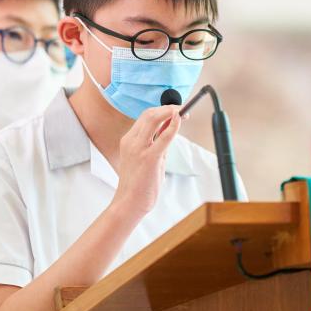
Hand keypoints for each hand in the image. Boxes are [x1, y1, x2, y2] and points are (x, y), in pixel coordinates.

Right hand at [112, 104, 180, 219]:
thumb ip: (157, 143)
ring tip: (182, 113)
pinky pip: (164, 136)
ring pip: (154, 119)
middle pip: (149, 114)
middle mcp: (131, 142)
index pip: (145, 117)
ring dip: (170, 112)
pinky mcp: (149, 158)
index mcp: (128, 141)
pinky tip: (179, 121)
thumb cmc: (138, 183)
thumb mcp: (146, 158)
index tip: (175, 111)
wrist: (128, 202)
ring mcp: (138, 149)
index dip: (162, 110)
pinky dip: (173, 126)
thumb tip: (169, 128)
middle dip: (168, 108)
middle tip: (182, 109)